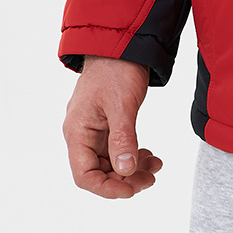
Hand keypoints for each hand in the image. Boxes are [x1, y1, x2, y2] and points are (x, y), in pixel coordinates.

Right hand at [63, 56, 161, 198]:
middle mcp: (81, 133)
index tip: (131, 190)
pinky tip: (149, 155)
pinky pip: (116, 148)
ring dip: (131, 168)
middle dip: (125, 179)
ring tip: (155, 166)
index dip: (107, 188)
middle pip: (98, 172)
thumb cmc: (116, 69)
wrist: (121, 42)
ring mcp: (93, 129)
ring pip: (109, 162)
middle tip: (151, 178)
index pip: (84, 175)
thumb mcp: (122, 104)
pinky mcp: (106, 123)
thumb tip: (126, 171)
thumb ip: (123, 138)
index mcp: (77, 131)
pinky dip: (132, 154)